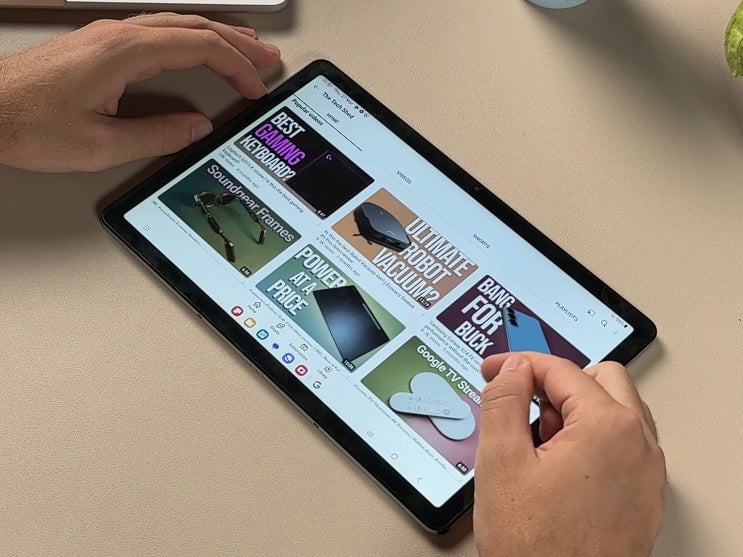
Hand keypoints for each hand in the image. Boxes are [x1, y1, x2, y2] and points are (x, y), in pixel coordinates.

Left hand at [0, 13, 280, 171]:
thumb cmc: (27, 123)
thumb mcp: (100, 144)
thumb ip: (156, 135)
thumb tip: (195, 128)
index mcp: (123, 52)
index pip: (197, 46)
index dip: (235, 65)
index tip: (255, 85)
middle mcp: (117, 36)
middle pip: (192, 27)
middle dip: (236, 41)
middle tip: (266, 56)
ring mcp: (107, 37)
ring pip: (176, 24)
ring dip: (215, 35)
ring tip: (244, 46)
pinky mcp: (98, 47)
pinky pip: (157, 32)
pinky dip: (188, 38)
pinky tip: (194, 47)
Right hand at [473, 353, 665, 556]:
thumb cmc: (537, 548)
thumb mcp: (500, 462)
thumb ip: (503, 401)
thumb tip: (511, 370)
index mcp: (607, 428)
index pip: (561, 370)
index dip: (518, 364)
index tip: (494, 370)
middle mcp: (639, 445)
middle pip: (600, 378)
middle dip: (556, 382)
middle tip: (521, 402)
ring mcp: (647, 473)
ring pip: (615, 410)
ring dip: (576, 409)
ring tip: (537, 441)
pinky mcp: (644, 496)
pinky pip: (623, 444)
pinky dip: (592, 438)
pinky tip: (558, 466)